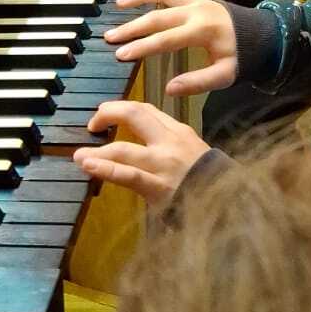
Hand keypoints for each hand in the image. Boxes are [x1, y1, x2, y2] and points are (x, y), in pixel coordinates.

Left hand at [73, 100, 209, 204]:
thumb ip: (172, 145)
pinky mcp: (158, 186)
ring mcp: (163, 163)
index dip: (122, 109)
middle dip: (108, 114)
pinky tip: (88, 165)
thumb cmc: (212, 181)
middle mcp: (170, 141)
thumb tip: (145, 144)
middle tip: (93, 125)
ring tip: (79, 156)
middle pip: (134, 115)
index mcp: (179, 131)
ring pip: (123, 148)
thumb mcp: (195, 153)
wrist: (231, 202)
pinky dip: (105, 169)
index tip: (107, 115)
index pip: (146, 110)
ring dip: (97, 151)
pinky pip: (127, 175)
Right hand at [104, 0, 238, 94]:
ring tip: (119, 4)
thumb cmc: (242, 57)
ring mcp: (197, 1)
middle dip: (132, 27)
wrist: (262, 36)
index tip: (121, 54)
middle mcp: (197, 11)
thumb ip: (198, 82)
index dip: (142, 47)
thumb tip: (170, 89)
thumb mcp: (225, 76)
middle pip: (158, 16)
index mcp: (202, 30)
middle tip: (109, 36)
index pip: (166, 39)